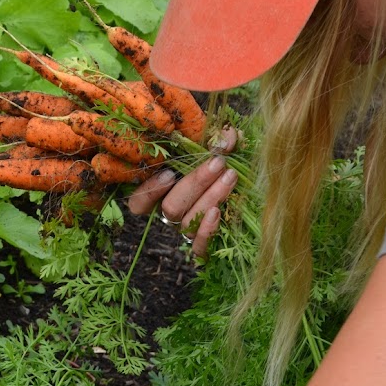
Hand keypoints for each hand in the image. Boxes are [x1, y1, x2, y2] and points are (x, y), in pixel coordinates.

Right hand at [127, 125, 240, 257]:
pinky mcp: (205, 247)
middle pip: (170, 207)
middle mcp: (171, 216)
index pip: (139, 203)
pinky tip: (218, 213)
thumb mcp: (215, 150)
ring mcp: (187, 232)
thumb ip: (217, 140)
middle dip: (195, 183)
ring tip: (230, 177)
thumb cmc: (222, 167)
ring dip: (209, 197)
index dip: (150, 191)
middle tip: (217, 163)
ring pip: (187, 223)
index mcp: (162, 194)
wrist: (247, 195)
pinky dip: (206, 232)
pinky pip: (199, 248)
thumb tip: (229, 136)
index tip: (170, 173)